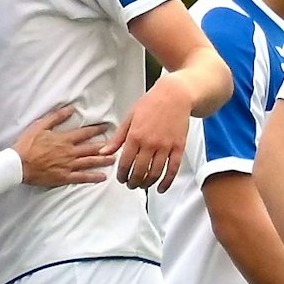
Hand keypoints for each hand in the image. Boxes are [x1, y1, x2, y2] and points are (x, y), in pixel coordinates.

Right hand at [13, 106, 111, 187]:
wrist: (19, 164)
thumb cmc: (27, 144)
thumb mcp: (40, 126)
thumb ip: (56, 117)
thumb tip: (70, 109)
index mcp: (64, 139)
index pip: (85, 133)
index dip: (97, 129)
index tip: (107, 127)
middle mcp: (70, 152)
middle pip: (91, 148)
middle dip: (106, 145)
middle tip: (117, 144)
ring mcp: (68, 165)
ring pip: (90, 162)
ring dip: (103, 160)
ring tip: (114, 159)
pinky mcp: (64, 177)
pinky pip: (82, 178)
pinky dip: (93, 178)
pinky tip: (103, 177)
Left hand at [109, 76, 189, 191]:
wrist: (174, 95)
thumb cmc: (151, 104)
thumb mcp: (129, 118)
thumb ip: (117, 138)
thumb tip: (104, 152)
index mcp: (135, 136)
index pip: (125, 163)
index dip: (121, 175)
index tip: (121, 178)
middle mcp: (150, 143)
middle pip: (139, 171)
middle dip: (133, 182)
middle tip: (131, 185)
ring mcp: (165, 146)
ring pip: (155, 173)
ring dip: (147, 183)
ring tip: (142, 185)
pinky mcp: (178, 147)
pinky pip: (173, 169)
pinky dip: (166, 182)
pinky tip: (161, 188)